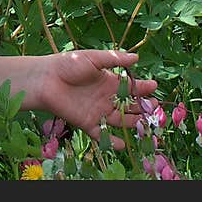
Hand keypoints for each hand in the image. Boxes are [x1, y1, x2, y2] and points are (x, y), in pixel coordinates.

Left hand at [38, 49, 157, 150]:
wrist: (45, 79)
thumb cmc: (67, 64)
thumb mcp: (92, 58)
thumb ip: (114, 59)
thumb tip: (136, 57)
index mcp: (108, 81)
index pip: (130, 86)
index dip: (143, 87)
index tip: (155, 87)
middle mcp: (105, 97)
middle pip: (129, 106)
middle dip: (142, 108)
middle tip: (155, 109)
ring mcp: (97, 111)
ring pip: (120, 120)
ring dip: (132, 124)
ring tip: (145, 126)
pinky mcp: (87, 123)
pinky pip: (102, 134)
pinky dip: (112, 141)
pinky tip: (123, 144)